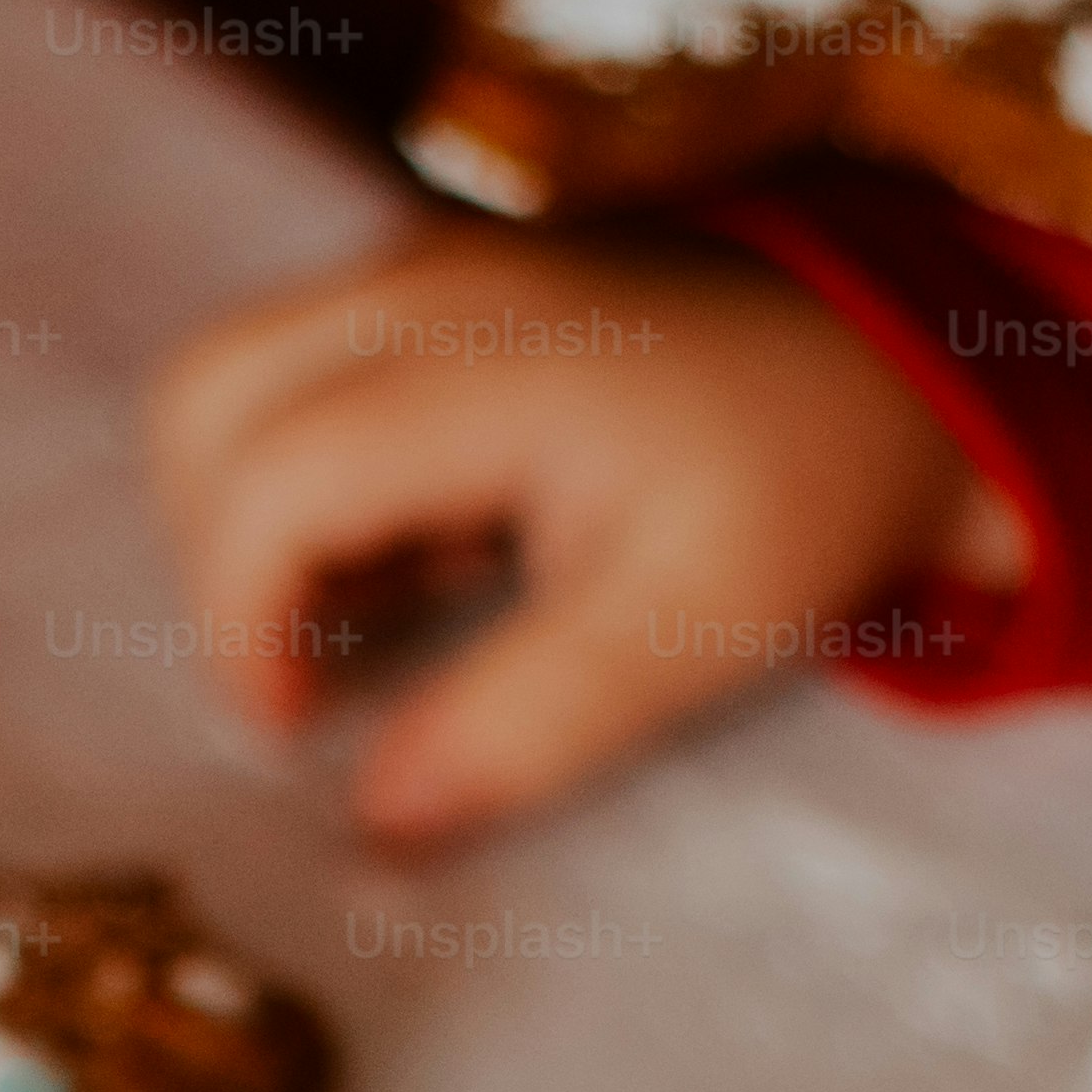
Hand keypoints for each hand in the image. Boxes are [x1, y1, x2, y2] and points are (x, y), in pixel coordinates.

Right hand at [144, 232, 1019, 846]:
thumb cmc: (802, 491)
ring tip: (392, 608)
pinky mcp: (425, 291)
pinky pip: (292, 381)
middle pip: (201, 402)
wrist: (890, 365)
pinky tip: (431, 552)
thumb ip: (530, 724)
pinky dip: (310, 486)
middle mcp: (426, 283)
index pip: (269, 474)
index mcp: (492, 359)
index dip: (242, 622)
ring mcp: (419, 270)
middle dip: (219, 560)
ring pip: (228, 387)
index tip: (299, 730)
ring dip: (260, 523)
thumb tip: (377, 821)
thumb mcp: (692, 629)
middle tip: (316, 672)